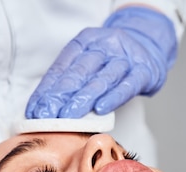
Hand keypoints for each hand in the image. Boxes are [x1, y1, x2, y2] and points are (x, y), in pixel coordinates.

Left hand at [26, 6, 176, 118]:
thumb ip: (70, 80)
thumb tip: (43, 108)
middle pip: (80, 72)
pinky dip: (112, 98)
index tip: (36, 109)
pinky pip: (127, 86)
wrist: (150, 47)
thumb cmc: (113, 60)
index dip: (47, 89)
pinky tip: (100, 109)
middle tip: (47, 116)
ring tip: (68, 116)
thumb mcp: (90, 61)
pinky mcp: (144, 71)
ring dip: (82, 100)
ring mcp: (125, 58)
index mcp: (86, 41)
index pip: (62, 67)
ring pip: (101, 79)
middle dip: (61, 96)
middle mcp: (105, 45)